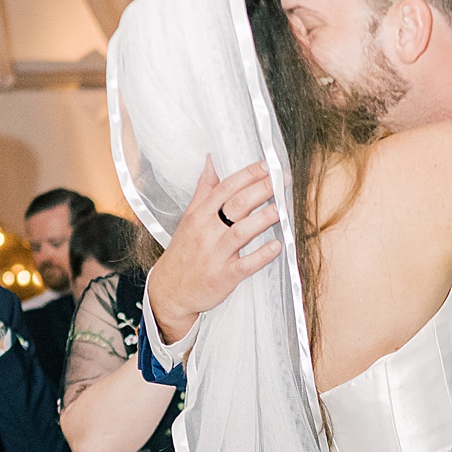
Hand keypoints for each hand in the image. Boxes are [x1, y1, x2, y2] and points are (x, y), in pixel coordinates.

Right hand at [150, 157, 281, 345]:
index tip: (265, 166)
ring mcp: (215, 254)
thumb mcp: (189, 218)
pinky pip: (245, 265)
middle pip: (236, 205)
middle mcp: (207, 232)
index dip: (247, 175)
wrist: (169, 290)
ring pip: (241, 232)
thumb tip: (211, 161)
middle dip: (260, 190)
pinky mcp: (224, 276)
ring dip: (263, 219)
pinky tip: (276, 246)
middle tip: (281, 181)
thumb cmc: (183, 253)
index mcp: (200, 215)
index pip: (225, 188)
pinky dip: (261, 255)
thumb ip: (203, 189)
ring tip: (281, 209)